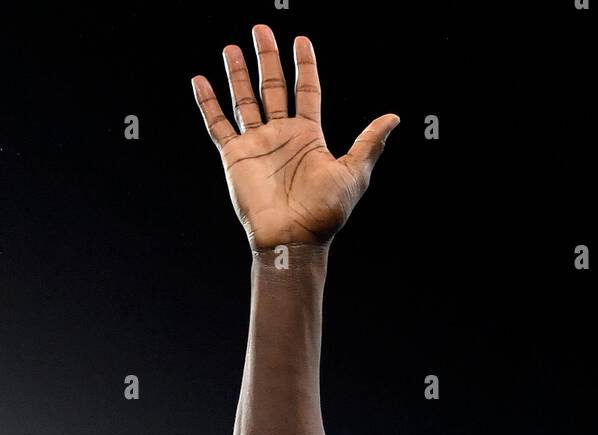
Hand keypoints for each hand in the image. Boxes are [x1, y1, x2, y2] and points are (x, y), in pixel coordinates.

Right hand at [192, 28, 399, 248]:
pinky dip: (208, 103)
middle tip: (261, 29)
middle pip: (272, 88)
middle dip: (267, 58)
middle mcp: (282, 136)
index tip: (301, 40)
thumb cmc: (325, 212)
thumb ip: (369, 143)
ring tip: (231, 48)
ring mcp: (257, 144)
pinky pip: (218, 124)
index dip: (304, 66)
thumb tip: (393, 117)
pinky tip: (200, 80)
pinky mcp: (235, 156)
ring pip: (244, 100)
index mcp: (308, 137)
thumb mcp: (354, 174)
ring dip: (238, 74)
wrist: (293, 238)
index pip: (306, 91)